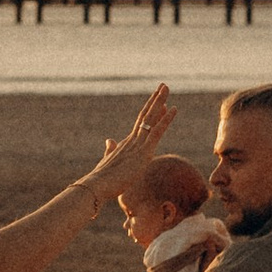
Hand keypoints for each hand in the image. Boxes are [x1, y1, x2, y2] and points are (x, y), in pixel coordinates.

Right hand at [89, 85, 172, 200]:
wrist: (97, 186)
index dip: (150, 112)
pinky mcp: (144, 152)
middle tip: (163, 85)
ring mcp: (137, 144)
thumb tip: (109, 141)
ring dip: (160, 101)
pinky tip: (174, 108)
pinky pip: (157, 131)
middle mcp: (132, 140)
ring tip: (166, 87)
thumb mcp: (108, 162)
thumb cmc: (103, 180)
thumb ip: (110, 150)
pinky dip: (166, 119)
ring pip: (151, 118)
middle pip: (146, 115)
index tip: (158, 101)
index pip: (141, 124)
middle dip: (155, 100)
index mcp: (126, 144)